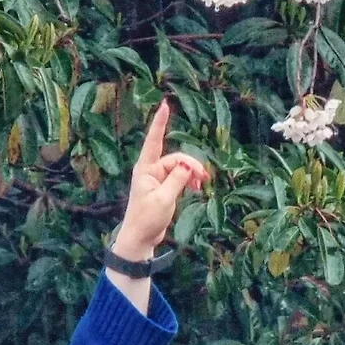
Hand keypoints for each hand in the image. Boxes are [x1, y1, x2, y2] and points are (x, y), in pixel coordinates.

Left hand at [113, 101, 210, 259]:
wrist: (140, 239)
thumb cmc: (146, 219)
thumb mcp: (164, 199)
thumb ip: (178, 180)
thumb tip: (189, 165)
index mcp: (146, 169)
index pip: (154, 141)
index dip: (160, 123)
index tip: (165, 105)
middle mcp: (151, 171)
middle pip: (176, 158)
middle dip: (192, 165)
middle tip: (204, 179)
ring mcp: (158, 179)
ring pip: (181, 168)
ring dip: (193, 174)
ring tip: (203, 184)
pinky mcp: (164, 188)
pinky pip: (181, 178)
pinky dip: (190, 181)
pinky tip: (197, 189)